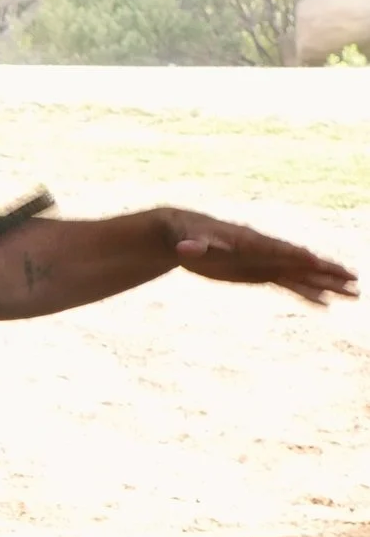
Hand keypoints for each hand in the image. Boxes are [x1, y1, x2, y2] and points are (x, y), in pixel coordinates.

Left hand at [161, 210, 357, 304]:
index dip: (295, 255)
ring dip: (326, 283)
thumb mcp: (187, 241)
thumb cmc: (185, 235)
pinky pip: (289, 284)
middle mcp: (264, 251)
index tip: (316, 261)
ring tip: (353, 292)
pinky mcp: (260, 273)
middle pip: (300, 261)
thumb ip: (193, 246)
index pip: (277, 249)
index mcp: (249, 242)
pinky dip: (307, 293)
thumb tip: (187, 250)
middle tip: (354, 279)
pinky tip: (325, 302)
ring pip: (301, 274)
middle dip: (326, 270)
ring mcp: (265, 262)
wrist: (184, 235)